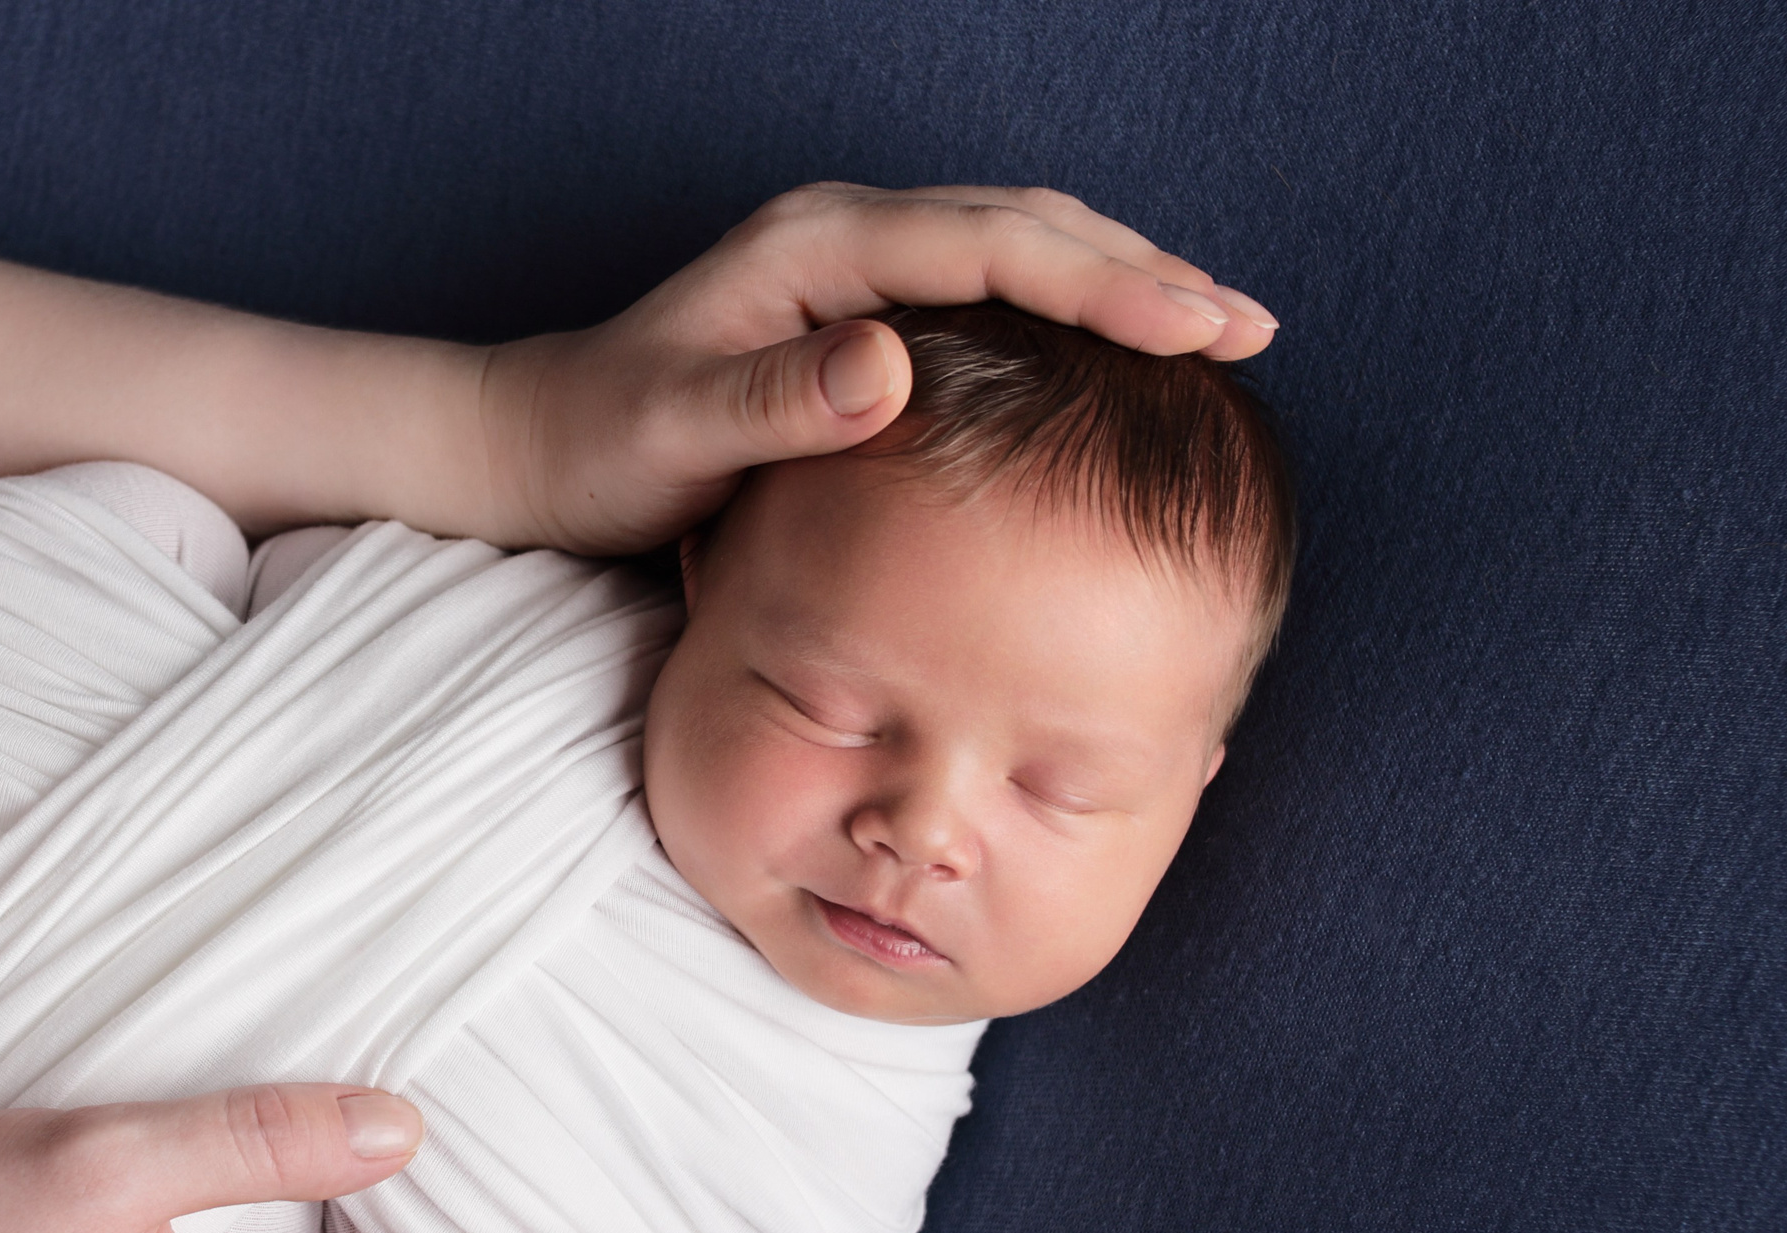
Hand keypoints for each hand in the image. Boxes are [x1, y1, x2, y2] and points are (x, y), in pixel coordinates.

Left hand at [483, 183, 1278, 553]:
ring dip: (1120, 281)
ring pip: (1018, 249)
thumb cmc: (600, 449)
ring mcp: (853, 265)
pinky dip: (1068, 309)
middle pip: (1027, 228)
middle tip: (1248, 328)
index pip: (991, 247)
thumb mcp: (675, 436)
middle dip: (1144, 273)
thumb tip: (891, 366)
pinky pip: (989, 288)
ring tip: (1218, 329)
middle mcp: (843, 235)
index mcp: (815, 250)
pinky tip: (1118, 354)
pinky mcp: (856, 308)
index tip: (1198, 324)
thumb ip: (775, 401)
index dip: (1104, 284)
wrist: (538, 443)